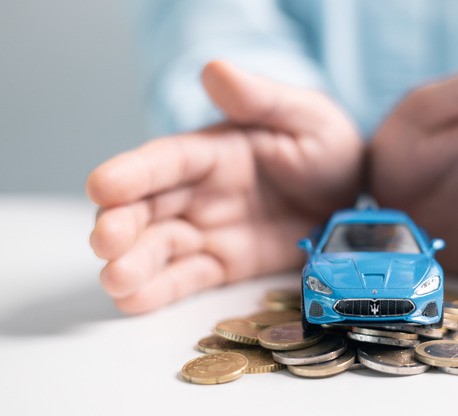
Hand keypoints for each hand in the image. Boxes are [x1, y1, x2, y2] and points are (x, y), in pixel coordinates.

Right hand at [87, 62, 361, 312]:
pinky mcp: (224, 264)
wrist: (353, 197)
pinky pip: (187, 279)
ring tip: (114, 280)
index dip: (133, 172)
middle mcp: (200, 192)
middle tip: (104, 241)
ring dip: (132, 264)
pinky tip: (132, 301)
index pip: (166, 161)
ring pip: (159, 247)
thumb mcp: (305, 117)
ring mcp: (209, 231)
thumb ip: (261, 99)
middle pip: (148, 207)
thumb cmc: (327, 149)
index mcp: (214, 151)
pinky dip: (158, 291)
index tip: (102, 185)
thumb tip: (214, 69)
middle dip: (121, 223)